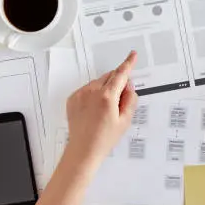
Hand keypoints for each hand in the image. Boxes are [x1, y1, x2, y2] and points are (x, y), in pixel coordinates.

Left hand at [65, 51, 137, 166]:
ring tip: (105, 110)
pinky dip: (94, 94)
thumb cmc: (104, 138)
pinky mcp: (73, 98)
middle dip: (117, 83)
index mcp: (107, 97)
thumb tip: (128, 86)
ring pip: (98, 82)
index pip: (121, 74)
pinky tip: (95, 110)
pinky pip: (87, 89)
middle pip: (109, 77)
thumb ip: (130, 99)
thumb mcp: (125, 120)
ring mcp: (80, 94)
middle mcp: (92, 92)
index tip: (132, 55)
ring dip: (105, 88)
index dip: (128, 63)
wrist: (83, 149)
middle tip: (120, 101)